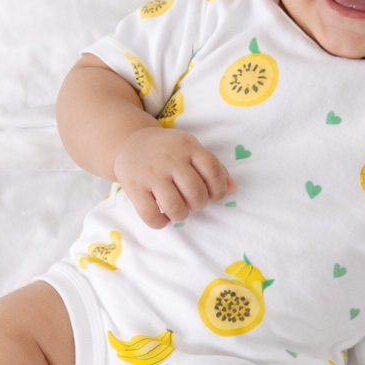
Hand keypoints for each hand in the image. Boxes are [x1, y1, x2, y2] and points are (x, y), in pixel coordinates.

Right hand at [114, 127, 237, 228]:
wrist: (130, 142)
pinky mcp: (134, 187)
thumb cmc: (169, 150)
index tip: (213, 195)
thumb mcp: (192, 148)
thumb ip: (214, 167)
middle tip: (192, 202)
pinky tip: (162, 217)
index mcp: (188, 148)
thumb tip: (233, 189)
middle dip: (199, 204)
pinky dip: (160, 222)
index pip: (213, 169)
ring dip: (181, 215)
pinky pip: (150, 214)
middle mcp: (171, 159)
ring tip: (178, 211)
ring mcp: (151, 173)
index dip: (218, 188)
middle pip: (195, 191)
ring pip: (175, 206)